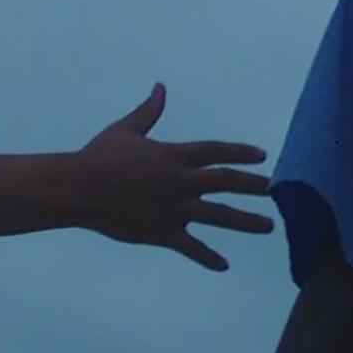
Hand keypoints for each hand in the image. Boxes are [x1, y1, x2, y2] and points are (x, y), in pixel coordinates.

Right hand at [67, 83, 275, 269]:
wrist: (77, 188)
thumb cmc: (98, 156)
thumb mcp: (126, 130)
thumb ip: (149, 111)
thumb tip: (161, 87)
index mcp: (174, 155)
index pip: (217, 151)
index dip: (242, 152)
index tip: (262, 156)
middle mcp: (180, 181)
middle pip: (227, 181)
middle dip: (254, 185)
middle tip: (275, 190)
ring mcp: (173, 208)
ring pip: (219, 215)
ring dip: (247, 221)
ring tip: (268, 226)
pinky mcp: (161, 232)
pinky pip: (191, 247)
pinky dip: (208, 257)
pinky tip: (224, 265)